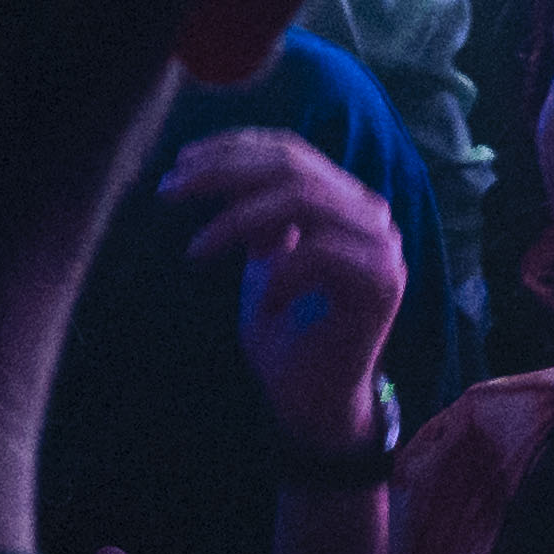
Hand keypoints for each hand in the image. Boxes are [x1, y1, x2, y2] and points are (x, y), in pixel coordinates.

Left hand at [166, 124, 411, 460]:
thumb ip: (256, 214)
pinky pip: (316, 254)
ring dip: (236, 220)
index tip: (179, 162)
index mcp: (346, 202)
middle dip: (222, 173)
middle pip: (292, 168)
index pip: (290, 151)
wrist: (314, 405)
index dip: (232, 149)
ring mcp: (383, 248)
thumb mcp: (261, 259)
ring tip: (197, 249)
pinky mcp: (381, 285)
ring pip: (300, 200)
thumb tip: (217, 168)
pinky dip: (276, 274)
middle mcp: (373, 216)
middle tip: (170, 191)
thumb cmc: (285, 333)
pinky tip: (263, 304)